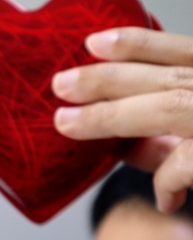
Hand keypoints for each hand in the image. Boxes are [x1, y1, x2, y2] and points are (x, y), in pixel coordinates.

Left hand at [51, 27, 192, 212]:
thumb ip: (173, 139)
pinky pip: (192, 160)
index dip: (136, 43)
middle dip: (104, 79)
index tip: (93, 42)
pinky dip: (170, 178)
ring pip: (167, 107)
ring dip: (111, 115)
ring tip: (68, 122)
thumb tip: (123, 145)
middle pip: (162, 77)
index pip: (180, 50)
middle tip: (60, 84)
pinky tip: (164, 198)